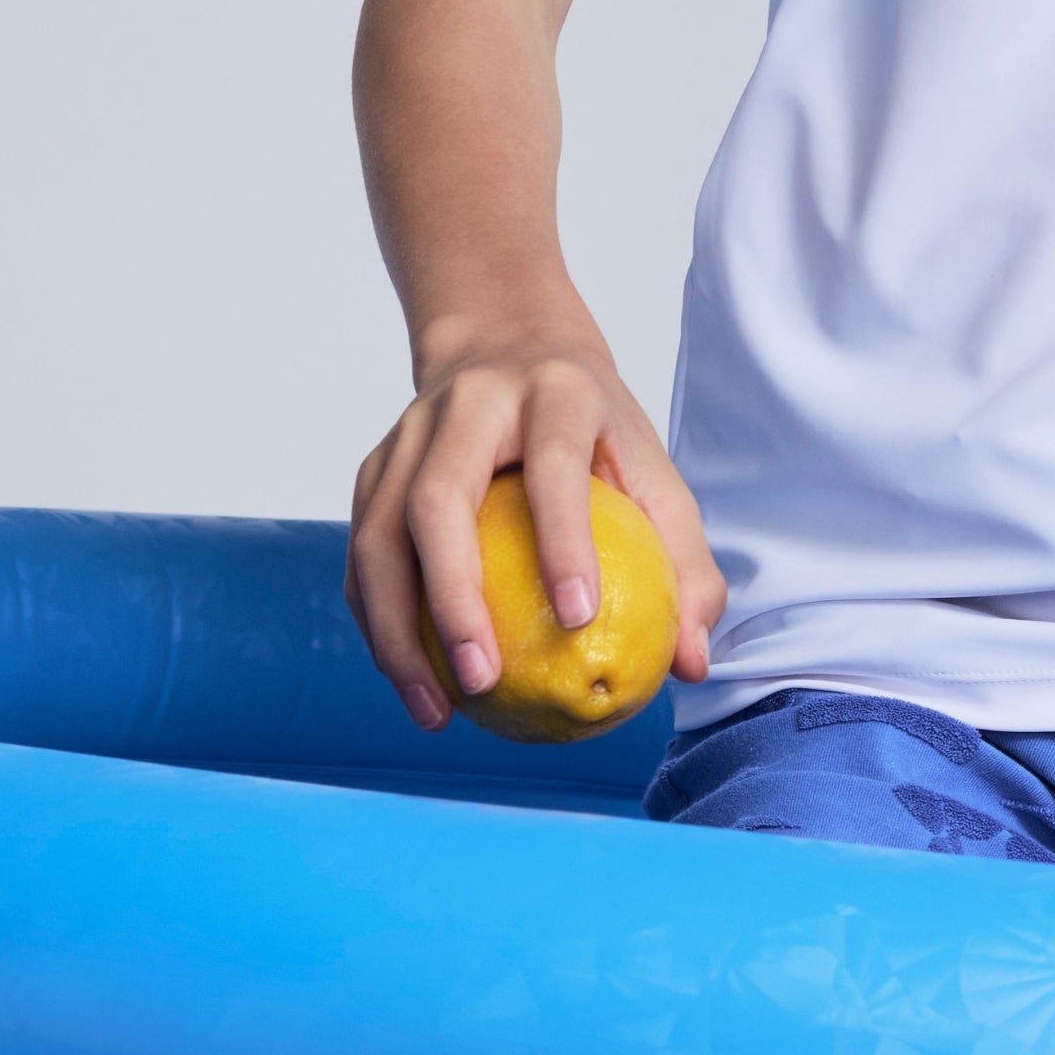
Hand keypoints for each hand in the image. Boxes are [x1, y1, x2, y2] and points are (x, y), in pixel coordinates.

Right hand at [346, 319, 725, 728]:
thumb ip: (683, 562)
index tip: (579, 617)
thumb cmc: (594, 429)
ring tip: (436, 710)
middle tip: (484, 681)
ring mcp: (408, 433)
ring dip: (397, 631)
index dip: (563, 537)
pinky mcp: (373, 468)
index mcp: (555, 392)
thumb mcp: (652, 471)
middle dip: (453, 597)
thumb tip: (692, 662)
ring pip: (379, 534)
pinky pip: (362, 556)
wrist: (507, 345)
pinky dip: (380, 624)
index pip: (553, 463)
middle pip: (438, 499)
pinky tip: (414, 683)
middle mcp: (470, 404)